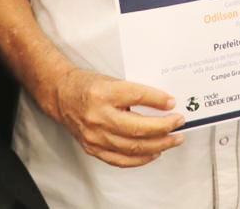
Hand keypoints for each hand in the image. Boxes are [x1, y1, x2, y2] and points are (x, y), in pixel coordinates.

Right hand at [46, 68, 184, 166]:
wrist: (61, 95)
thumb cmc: (87, 85)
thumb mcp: (111, 80)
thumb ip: (134, 93)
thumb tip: (163, 103)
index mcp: (103, 93)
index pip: (137, 96)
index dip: (158, 100)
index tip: (172, 102)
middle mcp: (98, 116)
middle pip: (138, 127)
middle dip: (164, 127)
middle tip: (179, 123)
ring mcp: (95, 135)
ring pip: (133, 147)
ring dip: (158, 145)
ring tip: (173, 140)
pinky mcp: (93, 147)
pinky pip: (121, 159)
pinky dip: (141, 159)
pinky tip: (154, 152)